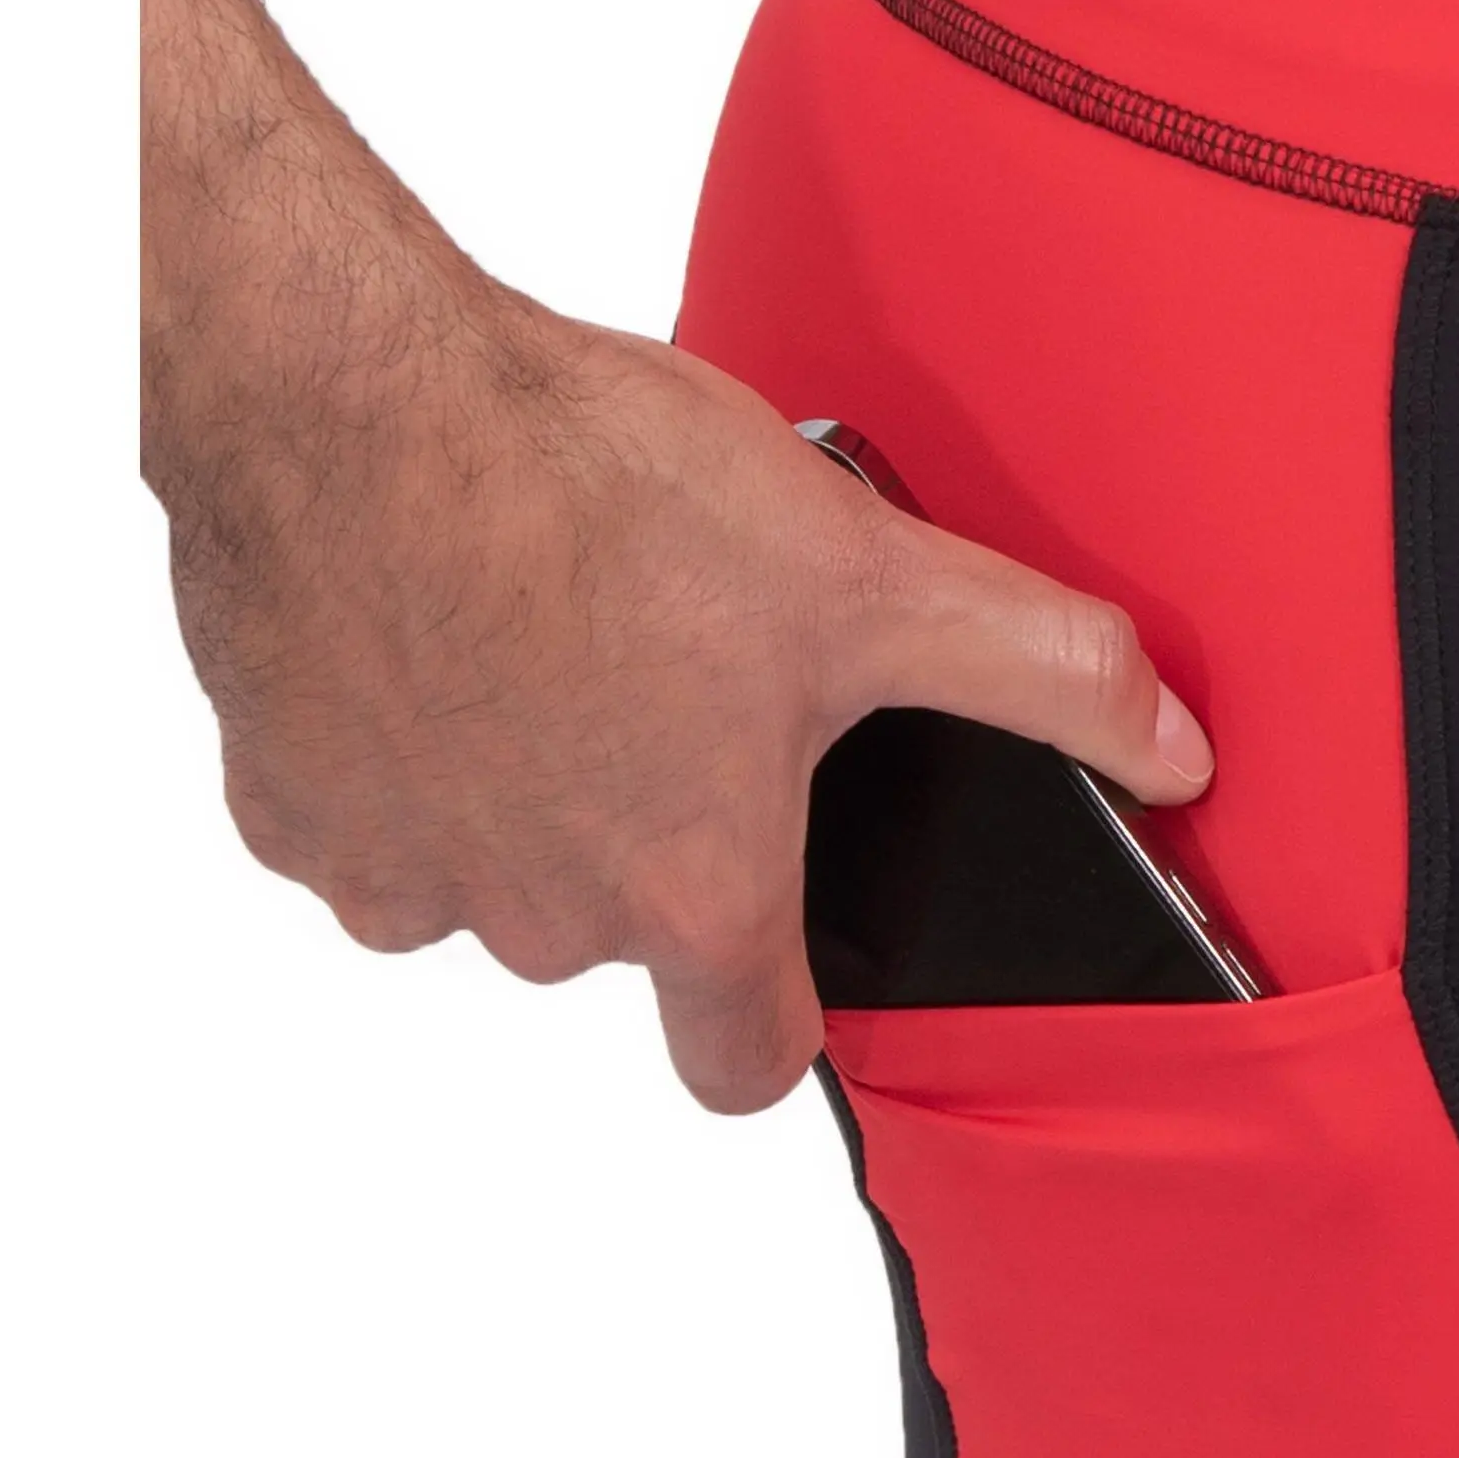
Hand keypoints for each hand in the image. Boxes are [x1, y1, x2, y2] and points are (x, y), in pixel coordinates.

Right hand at [140, 0, 1206, 1112]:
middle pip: (618, 938)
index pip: (750, 1066)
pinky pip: (356, 813)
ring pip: (482, 876)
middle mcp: (542, 921)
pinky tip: (436, 626)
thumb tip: (1176, 746)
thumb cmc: (592, 486)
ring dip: (518, 789)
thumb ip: (1047, 673)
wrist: (350, 391)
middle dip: (647, 834)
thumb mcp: (875, 573)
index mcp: (693, 896)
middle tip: (674, 681)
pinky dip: (394, 743)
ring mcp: (400, 872)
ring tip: (556, 635)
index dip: (781, 1010)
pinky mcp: (282, 801)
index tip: (785, 937)